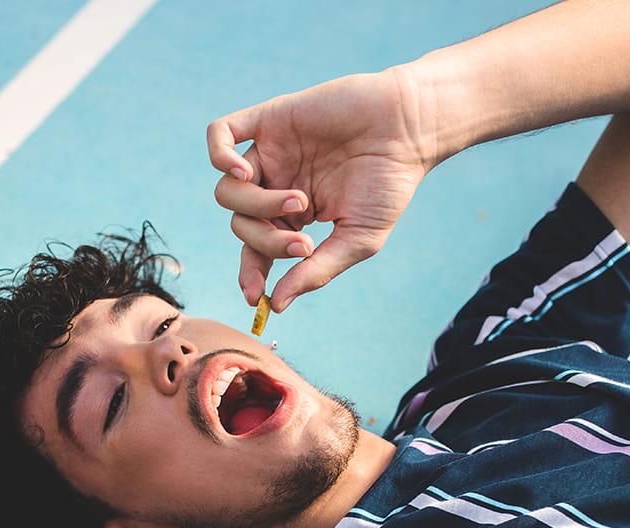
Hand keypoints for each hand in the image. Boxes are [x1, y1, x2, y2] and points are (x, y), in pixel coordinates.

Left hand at [207, 66, 434, 310]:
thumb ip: (314, 271)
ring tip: (300, 202)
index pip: (254, 251)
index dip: (250, 274)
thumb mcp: (355, 239)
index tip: (255, 297)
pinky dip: (220, 155)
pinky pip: (219, 133)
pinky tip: (245, 173)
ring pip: (227, 191)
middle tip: (303, 241)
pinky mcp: (270, 119)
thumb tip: (276, 306)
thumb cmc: (388, 184)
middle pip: (240, 225)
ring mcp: (269, 154)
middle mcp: (273, 186)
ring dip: (256, 207)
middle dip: (266, 242)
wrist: (410, 126)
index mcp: (291, 218)